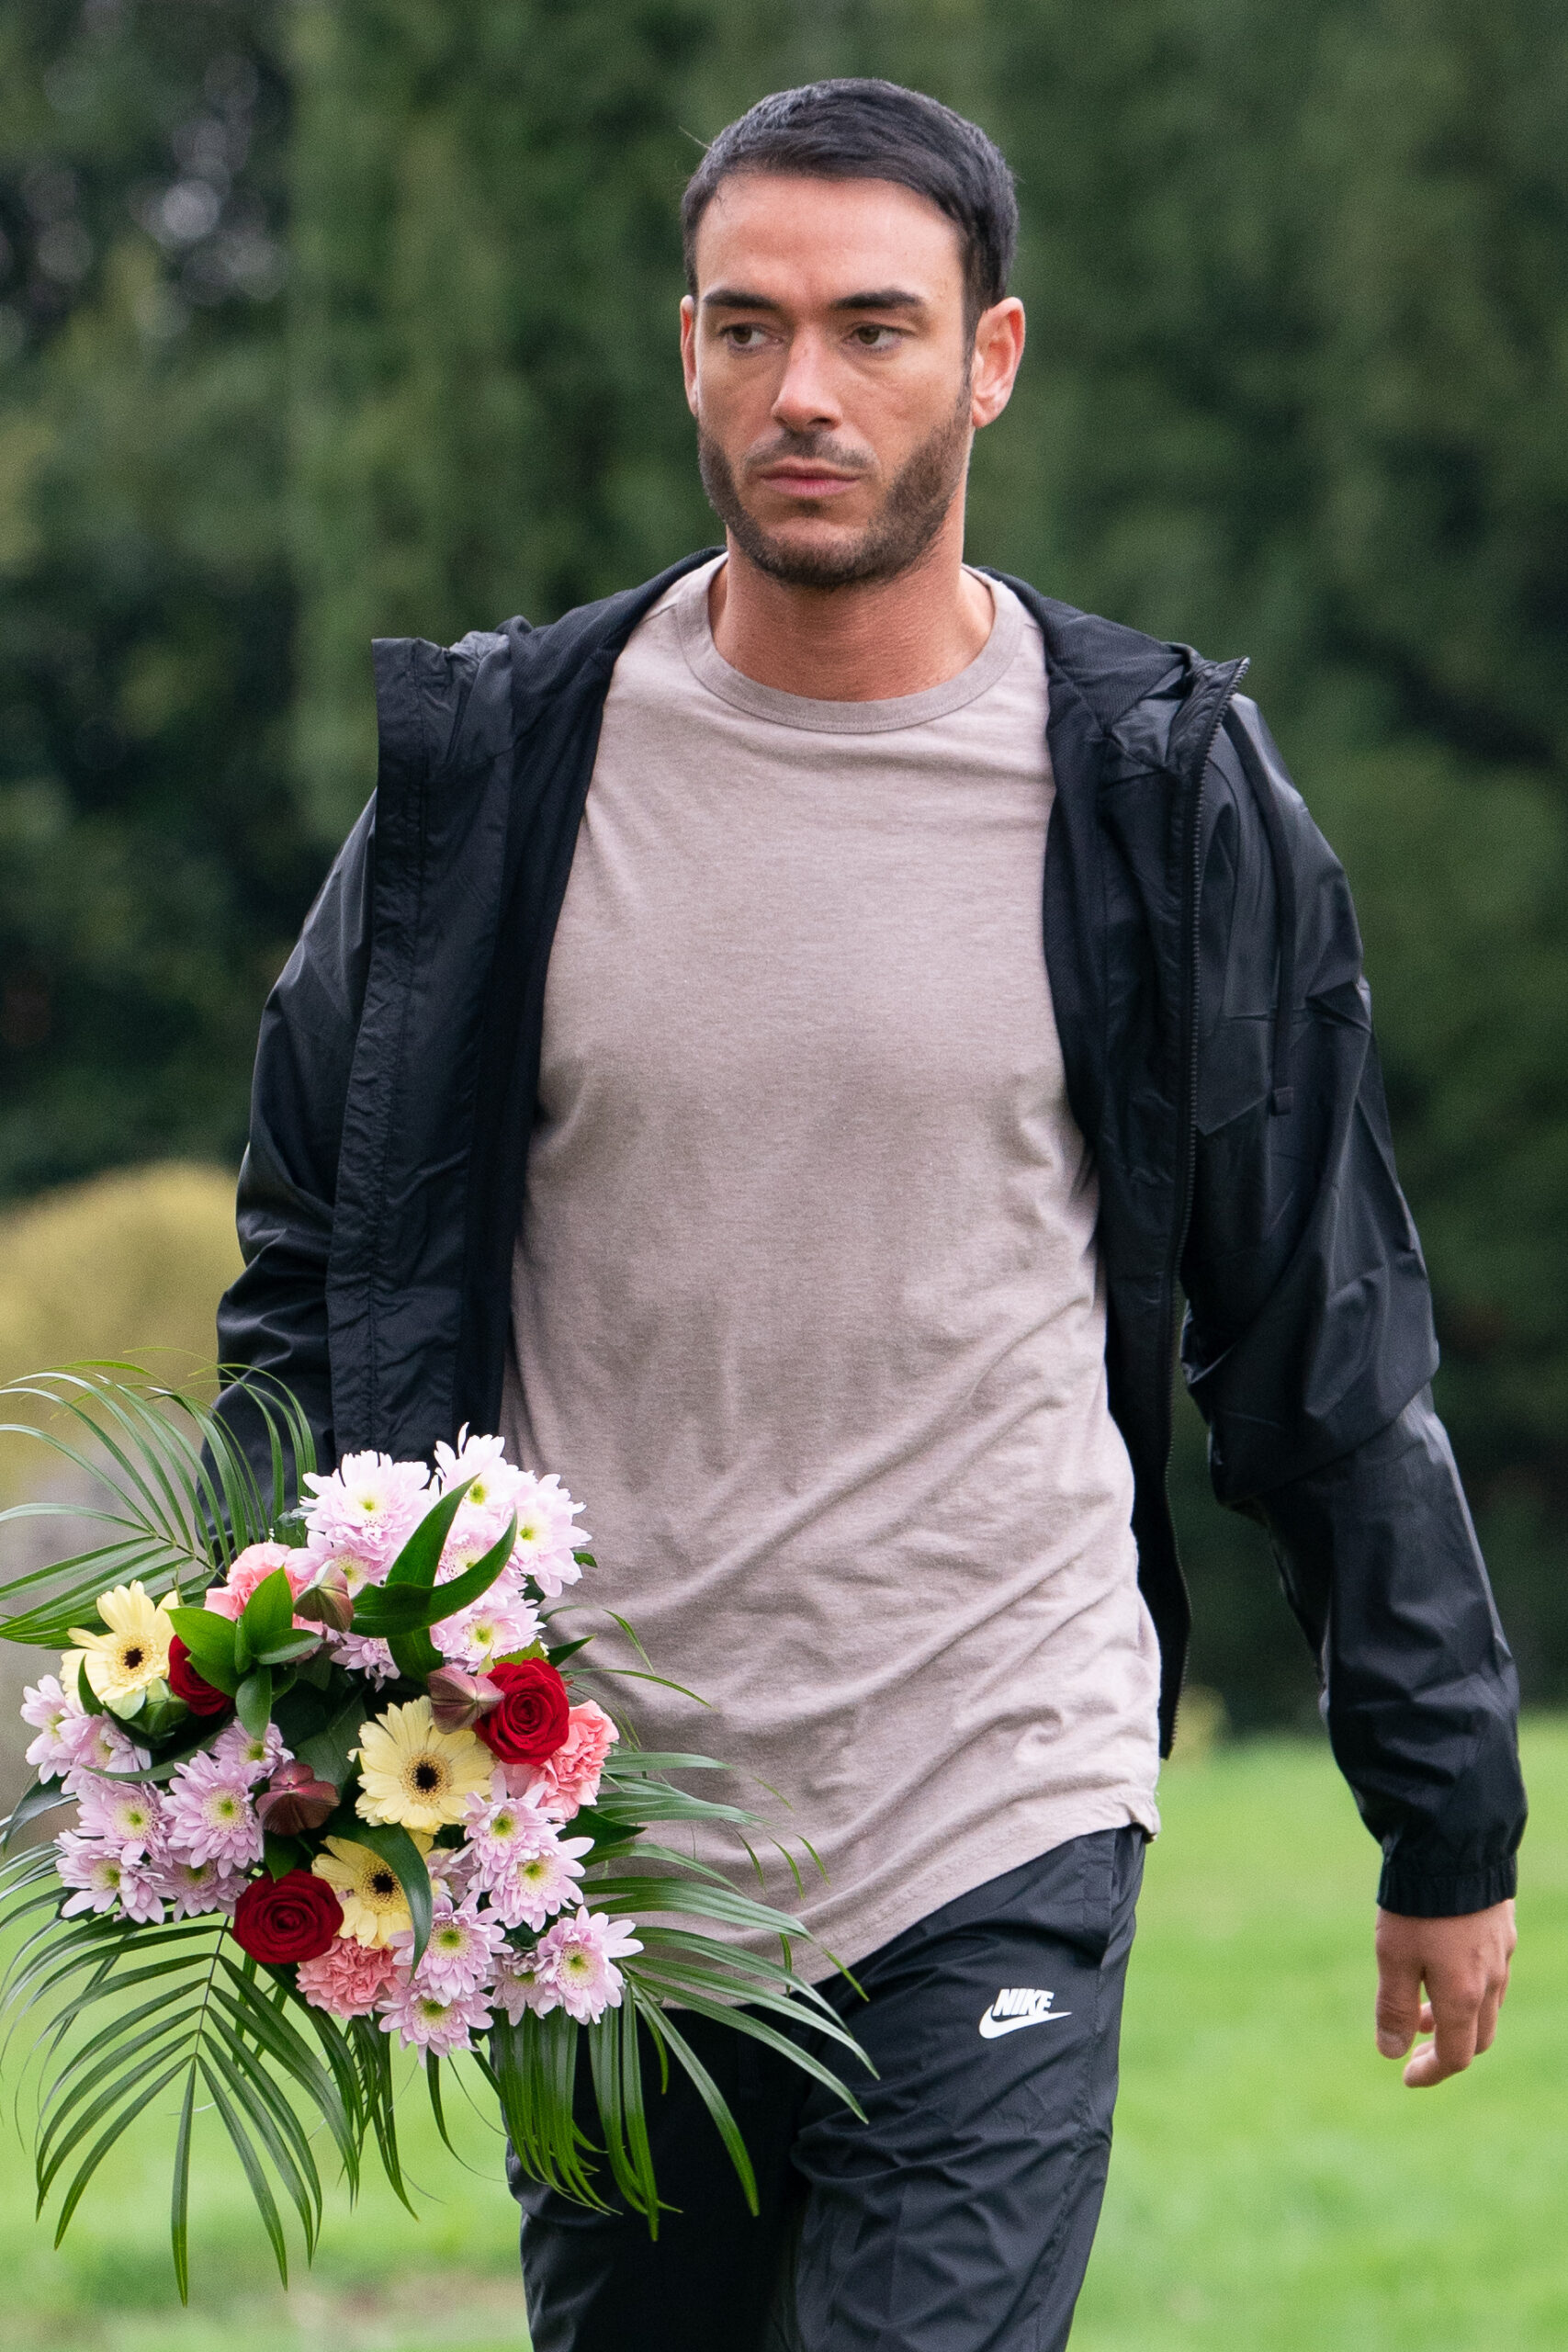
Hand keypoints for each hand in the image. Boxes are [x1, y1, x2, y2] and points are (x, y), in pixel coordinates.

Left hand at [1374, 1900, 1515, 2086]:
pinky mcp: (1502, 1928)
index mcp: (1465, 1996)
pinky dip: (1468, 1988)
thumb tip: (1392, 2052)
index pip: (1456, 2056)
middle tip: (1415, 2044)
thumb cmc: (1419, 1905)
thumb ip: (1395, 2006)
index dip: (1431, 2073)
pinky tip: (1442, 1967)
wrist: (1456, 1847)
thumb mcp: (1394, 1956)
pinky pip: (1491, 1975)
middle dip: (1447, 2049)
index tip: (1406, 2077)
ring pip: (1487, 2005)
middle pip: (1477, 2037)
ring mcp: (1501, 1954)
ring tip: (1422, 2007)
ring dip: (1457, 2017)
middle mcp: (1491, 1981)